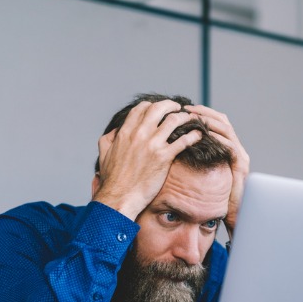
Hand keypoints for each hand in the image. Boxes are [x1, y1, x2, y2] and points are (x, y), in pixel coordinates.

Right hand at [94, 100, 201, 220]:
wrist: (120, 197)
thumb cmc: (113, 179)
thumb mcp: (104, 153)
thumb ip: (109, 139)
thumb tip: (116, 131)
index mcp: (126, 132)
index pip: (142, 108)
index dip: (153, 105)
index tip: (160, 109)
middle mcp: (140, 134)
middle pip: (159, 108)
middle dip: (171, 105)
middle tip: (178, 108)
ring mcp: (153, 145)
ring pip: (174, 120)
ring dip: (184, 117)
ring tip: (190, 119)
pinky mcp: (164, 157)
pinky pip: (183, 141)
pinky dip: (193, 135)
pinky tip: (198, 135)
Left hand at [185, 104, 249, 238]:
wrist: (233, 214)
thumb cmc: (215, 198)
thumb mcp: (202, 174)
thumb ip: (195, 160)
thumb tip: (175, 150)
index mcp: (227, 147)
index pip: (215, 123)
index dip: (201, 114)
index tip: (184, 110)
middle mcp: (235, 148)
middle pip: (222, 121)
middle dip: (204, 112)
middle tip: (187, 109)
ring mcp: (240, 155)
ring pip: (226, 130)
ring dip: (209, 121)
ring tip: (194, 118)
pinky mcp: (241, 165)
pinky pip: (230, 146)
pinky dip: (217, 138)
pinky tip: (205, 135)